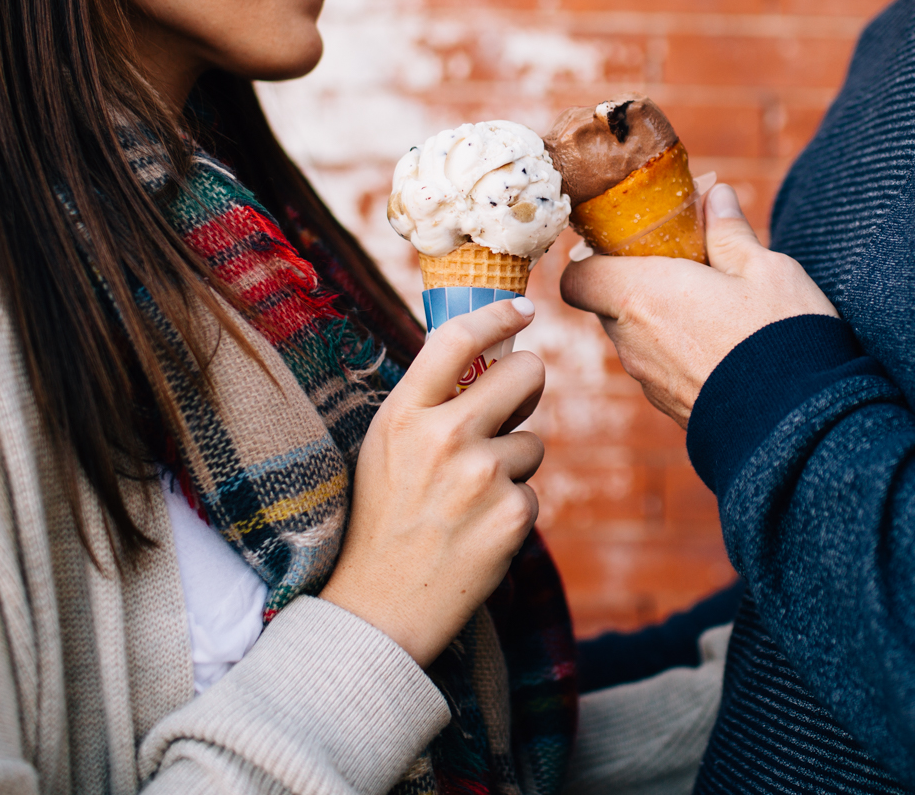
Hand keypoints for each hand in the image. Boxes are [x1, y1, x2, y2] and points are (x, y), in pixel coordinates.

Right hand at [318, 298, 544, 667]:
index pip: (457, 338)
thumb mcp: (386, 445)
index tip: (522, 307)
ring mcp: (482, 476)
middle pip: (525, 373)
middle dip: (527, 384)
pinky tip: (475, 531)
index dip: (498, 314)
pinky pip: (532, 491)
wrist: (380, 607)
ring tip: (468, 498)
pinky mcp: (513, 515)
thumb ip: (429, 401)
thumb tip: (486, 355)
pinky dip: (512, 509)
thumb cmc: (383, 517)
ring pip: (533, 440)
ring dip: (513, 463)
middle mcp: (444, 436)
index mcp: (403, 412)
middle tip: (513, 405)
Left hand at [559, 184, 836, 426]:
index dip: (593, 259)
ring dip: (660, 319)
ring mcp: (649, 381)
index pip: (576, 279)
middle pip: (610, 304)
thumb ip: (730, 232)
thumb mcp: (765, 269)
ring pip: (636, 338)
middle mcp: (633, 341)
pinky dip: (677, 352)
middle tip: (684, 266)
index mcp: (642, 295)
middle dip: (638, 283)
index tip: (627, 244)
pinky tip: (722, 344)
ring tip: (712, 306)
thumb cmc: (778, 336)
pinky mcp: (670, 408)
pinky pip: (659, 368)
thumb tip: (714, 195)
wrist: (796, 425)